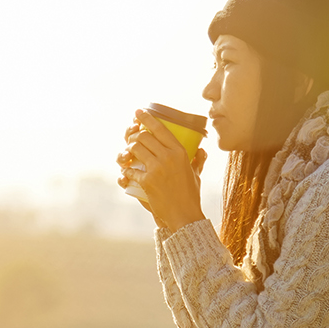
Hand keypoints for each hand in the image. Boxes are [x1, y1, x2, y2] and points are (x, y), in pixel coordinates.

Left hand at [117, 110, 206, 231]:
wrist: (184, 215)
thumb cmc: (190, 195)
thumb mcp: (195, 175)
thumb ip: (197, 160)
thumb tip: (202, 150)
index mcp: (180, 152)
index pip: (160, 128)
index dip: (147, 118)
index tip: (138, 112)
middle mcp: (168, 157)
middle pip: (144, 136)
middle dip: (134, 135)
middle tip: (131, 138)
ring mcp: (156, 168)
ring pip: (135, 149)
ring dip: (129, 150)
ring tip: (129, 153)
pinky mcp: (147, 181)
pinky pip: (130, 169)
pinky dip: (126, 170)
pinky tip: (127, 172)